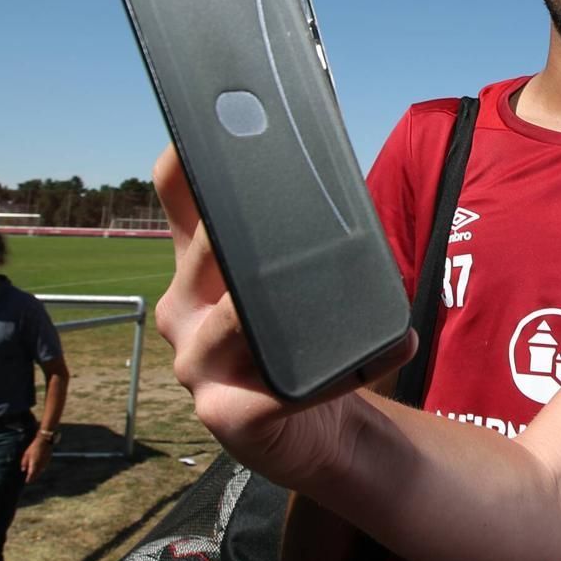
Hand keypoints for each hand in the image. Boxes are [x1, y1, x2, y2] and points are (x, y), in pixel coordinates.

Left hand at [21, 436, 51, 482]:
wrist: (44, 441)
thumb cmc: (33, 447)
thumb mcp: (26, 454)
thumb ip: (24, 463)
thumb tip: (23, 470)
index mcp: (34, 463)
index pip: (31, 474)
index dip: (29, 479)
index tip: (27, 482)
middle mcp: (40, 464)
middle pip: (36, 474)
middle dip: (33, 477)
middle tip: (30, 480)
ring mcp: (45, 463)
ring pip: (41, 471)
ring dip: (37, 473)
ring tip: (34, 475)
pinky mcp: (48, 460)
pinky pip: (44, 467)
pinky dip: (41, 469)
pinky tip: (38, 469)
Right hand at [152, 146, 413, 489]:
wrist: (321, 431)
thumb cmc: (308, 345)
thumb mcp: (292, 282)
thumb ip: (297, 233)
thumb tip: (332, 166)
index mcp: (200, 269)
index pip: (178, 199)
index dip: (184, 162)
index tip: (209, 129)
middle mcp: (184, 311)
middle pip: (207, 251)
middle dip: (245, 229)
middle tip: (290, 209)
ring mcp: (197, 365)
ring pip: (232, 319)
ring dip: (280, 307)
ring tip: (321, 293)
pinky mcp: (227, 416)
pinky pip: (280, 391)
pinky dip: (336, 375)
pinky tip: (382, 353)